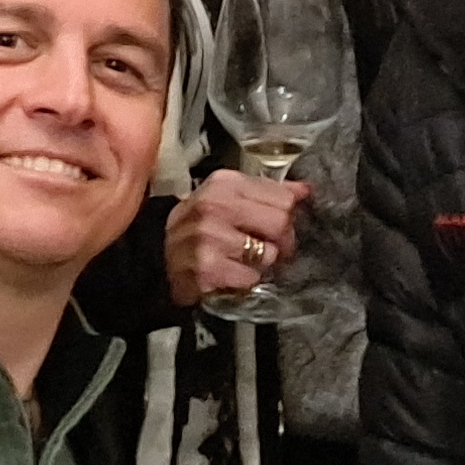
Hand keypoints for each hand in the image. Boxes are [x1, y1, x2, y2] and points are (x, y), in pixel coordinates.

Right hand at [163, 167, 306, 307]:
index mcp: (225, 183)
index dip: (288, 216)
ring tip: (243, 261)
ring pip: (269, 254)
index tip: (277, 227)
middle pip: (281, 223)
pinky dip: (246, 281)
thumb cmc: (201, 228)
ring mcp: (208, 237)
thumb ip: (269, 193)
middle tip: (269, 249)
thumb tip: (306, 190)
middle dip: (282, 242)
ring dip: (261, 264)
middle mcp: (214, 205)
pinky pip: (250, 278)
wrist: (158, 258)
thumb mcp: (230, 199)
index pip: (284, 198)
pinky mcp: (206, 268)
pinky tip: (230, 274)